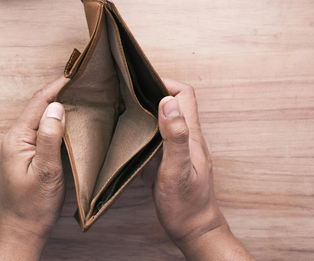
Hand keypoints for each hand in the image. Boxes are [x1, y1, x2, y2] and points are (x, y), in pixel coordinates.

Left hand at [0, 76, 68, 260]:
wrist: (20, 232)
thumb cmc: (33, 207)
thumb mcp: (46, 171)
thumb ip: (50, 137)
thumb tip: (57, 107)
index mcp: (16, 139)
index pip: (38, 103)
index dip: (57, 86)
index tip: (76, 74)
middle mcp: (13, 140)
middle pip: (38, 107)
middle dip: (59, 93)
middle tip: (83, 83)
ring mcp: (17, 148)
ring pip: (40, 119)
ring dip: (57, 107)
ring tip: (79, 97)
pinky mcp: (24, 157)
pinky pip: (40, 132)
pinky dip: (55, 123)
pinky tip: (68, 123)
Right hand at [143, 78, 253, 259]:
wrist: (193, 229)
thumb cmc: (186, 204)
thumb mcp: (178, 169)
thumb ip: (174, 136)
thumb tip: (168, 102)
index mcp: (191, 134)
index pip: (184, 94)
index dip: (165, 83)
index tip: (141, 84)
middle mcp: (185, 137)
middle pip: (172, 102)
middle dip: (150, 93)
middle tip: (125, 94)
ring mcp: (176, 149)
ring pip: (162, 119)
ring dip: (145, 111)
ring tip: (120, 110)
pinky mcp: (167, 160)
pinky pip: (155, 137)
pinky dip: (141, 131)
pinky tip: (125, 137)